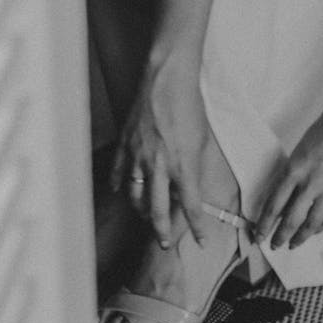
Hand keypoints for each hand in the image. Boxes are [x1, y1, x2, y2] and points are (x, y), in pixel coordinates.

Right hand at [110, 52, 208, 247]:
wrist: (167, 79)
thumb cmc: (190, 106)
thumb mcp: (203, 139)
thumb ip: (196, 166)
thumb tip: (191, 186)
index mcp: (183, 165)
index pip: (190, 206)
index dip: (197, 227)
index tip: (201, 240)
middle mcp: (159, 166)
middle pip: (157, 211)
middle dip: (162, 231)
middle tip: (165, 244)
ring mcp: (139, 157)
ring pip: (136, 196)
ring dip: (142, 211)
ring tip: (148, 218)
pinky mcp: (126, 145)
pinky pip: (120, 173)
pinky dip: (122, 186)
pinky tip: (123, 192)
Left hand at [255, 108, 322, 250]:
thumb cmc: (321, 135)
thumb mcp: (298, 154)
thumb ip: (290, 179)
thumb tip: (281, 205)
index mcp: (295, 169)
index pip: (274, 205)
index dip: (265, 224)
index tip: (259, 236)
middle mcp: (312, 182)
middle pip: (292, 219)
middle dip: (281, 236)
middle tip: (275, 245)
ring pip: (313, 223)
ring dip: (301, 237)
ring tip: (294, 244)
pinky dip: (321, 228)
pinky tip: (315, 231)